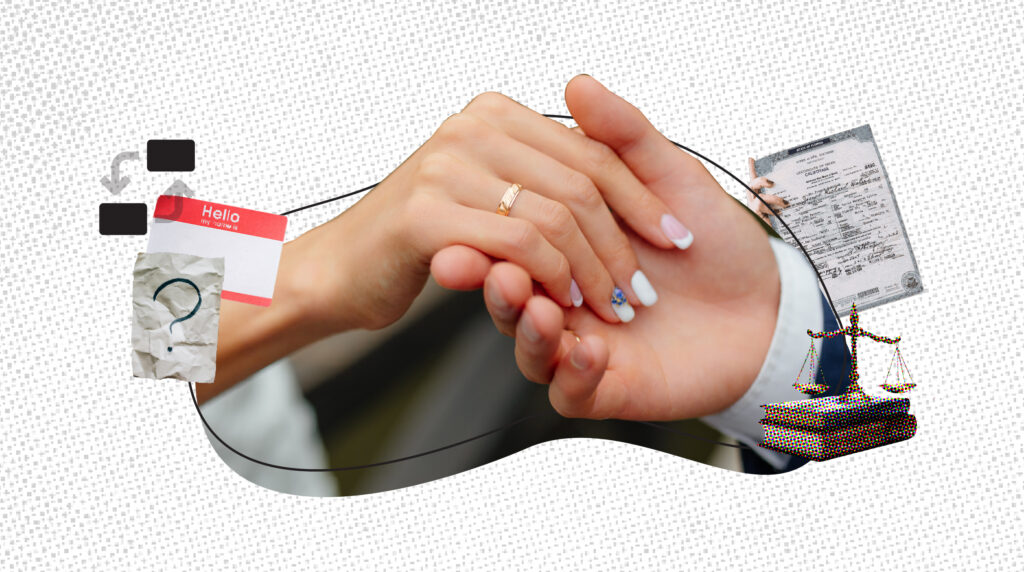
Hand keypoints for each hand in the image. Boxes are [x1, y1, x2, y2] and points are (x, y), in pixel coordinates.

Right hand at [280, 91, 695, 333]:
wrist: (339, 273)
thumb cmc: (417, 234)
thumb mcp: (488, 182)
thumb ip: (546, 142)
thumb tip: (584, 81)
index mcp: (495, 116)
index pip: (593, 153)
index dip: (641, 199)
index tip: (674, 239)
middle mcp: (471, 130)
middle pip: (582, 186)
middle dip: (621, 246)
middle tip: (639, 293)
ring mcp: (446, 169)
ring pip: (555, 217)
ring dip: (591, 270)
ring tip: (607, 307)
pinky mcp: (426, 219)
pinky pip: (519, 247)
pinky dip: (552, 282)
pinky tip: (562, 309)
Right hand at [473, 76, 780, 419]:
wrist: (766, 310)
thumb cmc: (714, 246)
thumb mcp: (672, 179)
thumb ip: (624, 138)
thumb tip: (577, 82)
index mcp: (564, 243)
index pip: (526, 224)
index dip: (518, 218)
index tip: (524, 201)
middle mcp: (561, 291)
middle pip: (508, 285)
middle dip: (501, 278)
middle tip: (505, 269)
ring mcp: (577, 341)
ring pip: (525, 340)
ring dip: (524, 325)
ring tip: (542, 307)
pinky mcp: (601, 386)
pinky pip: (569, 389)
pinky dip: (572, 371)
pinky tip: (589, 349)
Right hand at [745, 157, 788, 223]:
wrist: (769, 233)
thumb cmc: (774, 215)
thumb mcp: (777, 202)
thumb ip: (781, 192)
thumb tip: (793, 187)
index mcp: (756, 193)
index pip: (753, 179)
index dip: (751, 169)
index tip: (752, 159)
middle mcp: (752, 199)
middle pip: (751, 185)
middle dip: (761, 181)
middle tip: (772, 183)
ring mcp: (753, 208)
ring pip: (761, 201)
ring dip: (775, 200)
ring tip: (787, 204)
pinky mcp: (757, 217)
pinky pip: (765, 212)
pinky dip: (774, 212)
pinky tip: (780, 213)